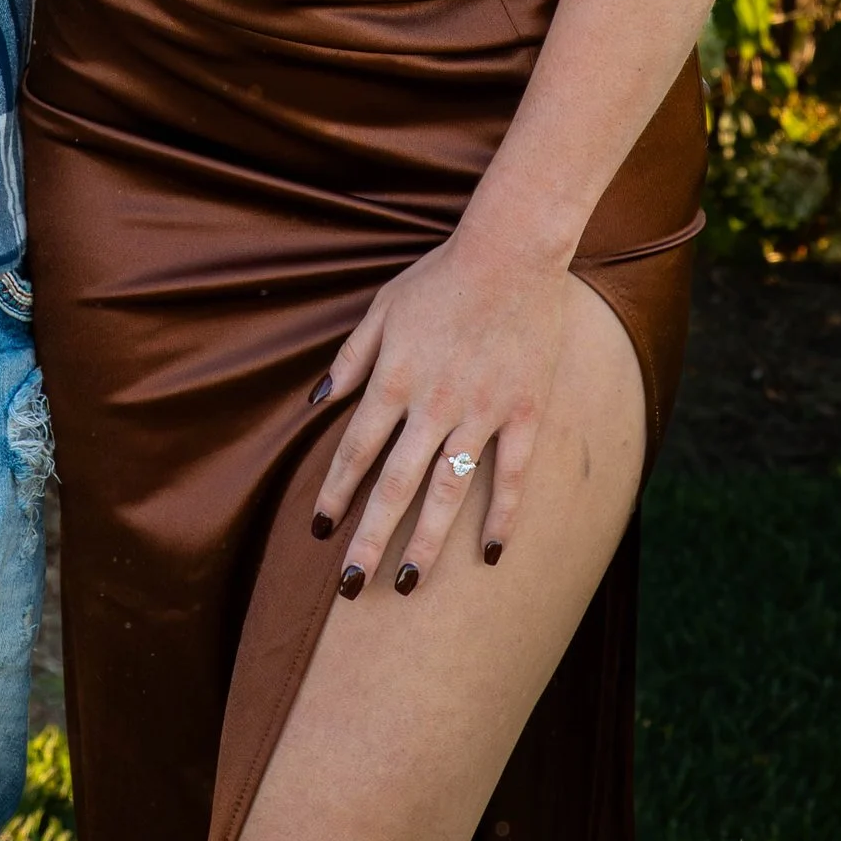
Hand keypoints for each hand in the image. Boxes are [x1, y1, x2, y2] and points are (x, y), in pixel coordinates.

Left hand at [307, 217, 575, 596]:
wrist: (512, 252)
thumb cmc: (440, 278)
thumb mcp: (382, 309)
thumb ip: (350, 359)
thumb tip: (316, 402)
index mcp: (394, 379)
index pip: (355, 451)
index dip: (336, 495)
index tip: (320, 533)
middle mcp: (433, 404)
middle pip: (395, 486)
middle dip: (369, 539)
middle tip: (351, 588)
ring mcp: (482, 413)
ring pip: (448, 492)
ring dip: (426, 542)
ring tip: (407, 583)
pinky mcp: (524, 412)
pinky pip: (513, 476)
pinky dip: (502, 516)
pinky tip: (491, 554)